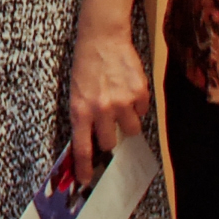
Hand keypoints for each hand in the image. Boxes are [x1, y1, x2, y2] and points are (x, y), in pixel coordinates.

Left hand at [66, 23, 150, 186]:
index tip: (87, 180)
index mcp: (81, 109)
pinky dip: (137, 103)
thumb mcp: (75, 92)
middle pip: (109, 143)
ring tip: (119, 100)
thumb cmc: (85, 65)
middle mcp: (101, 109)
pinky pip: (143, 110)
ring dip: (126, 119)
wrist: (102, 37)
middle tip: (108, 120)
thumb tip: (90, 142)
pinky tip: (128, 88)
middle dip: (109, 135)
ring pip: (130, 129)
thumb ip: (84, 117)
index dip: (85, 168)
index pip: (83, 147)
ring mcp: (122, 102)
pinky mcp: (139, 92)